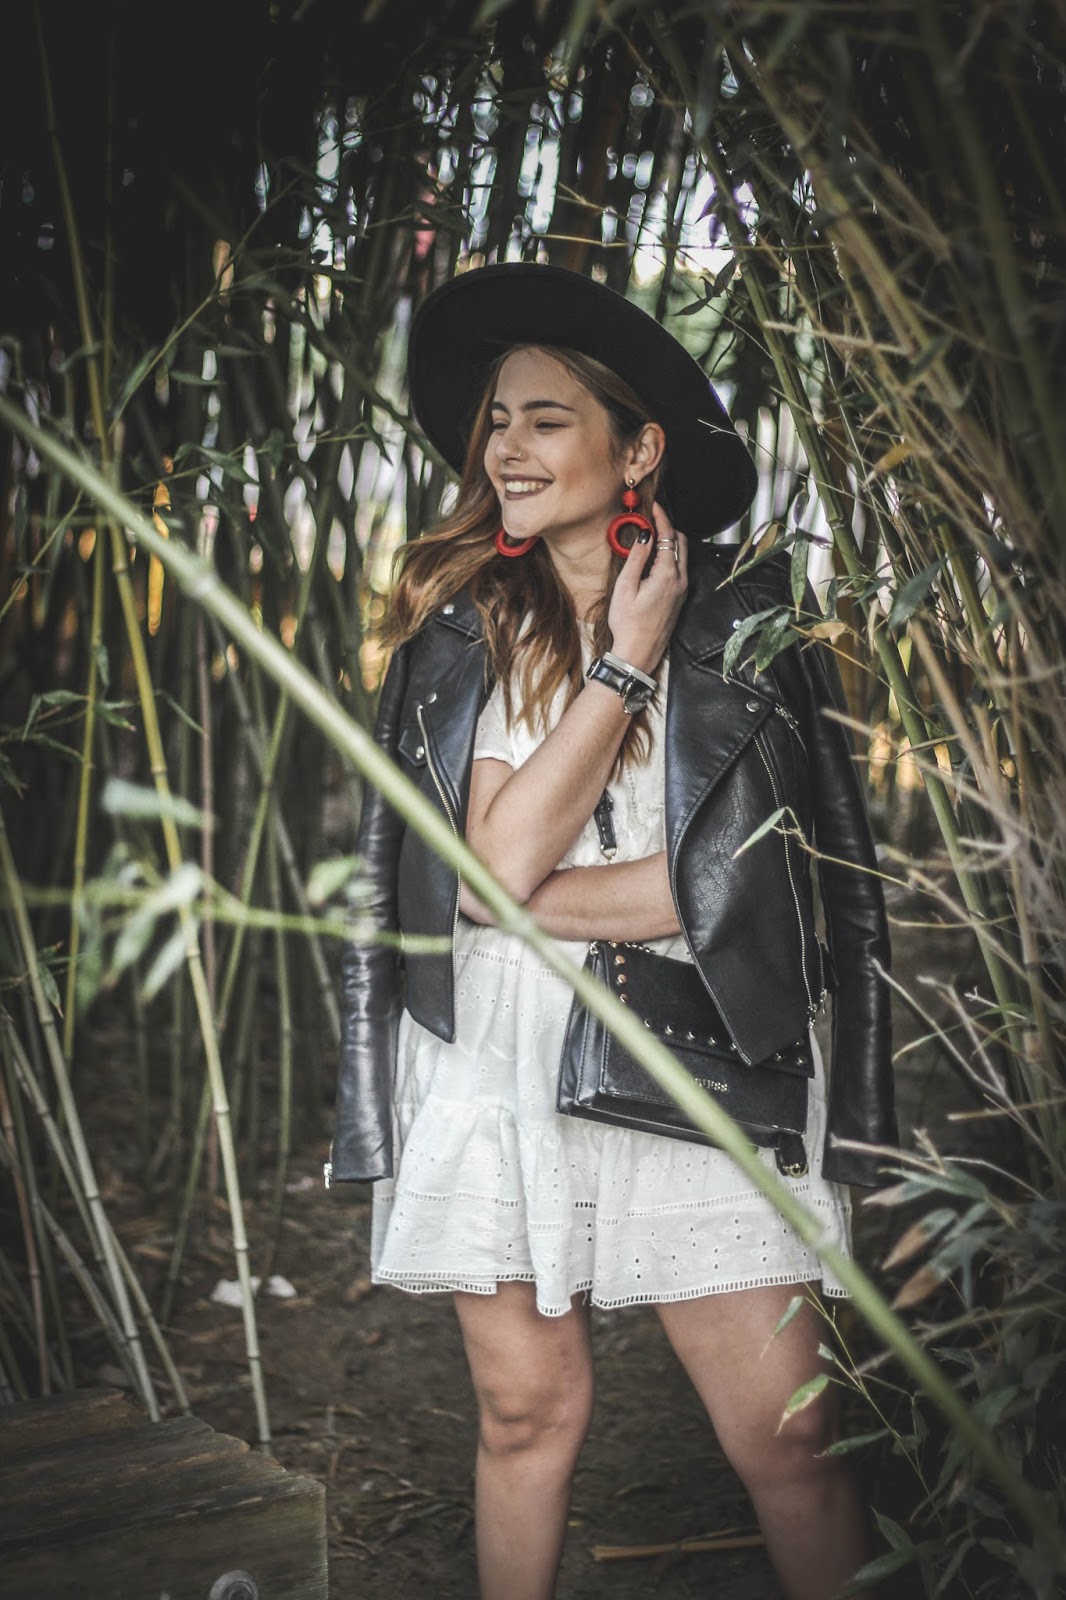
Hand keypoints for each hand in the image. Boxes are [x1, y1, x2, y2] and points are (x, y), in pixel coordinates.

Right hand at [606, 503, 687, 673]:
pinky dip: (671, 556)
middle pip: (680, 542)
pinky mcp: (679, 598)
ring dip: (670, 542)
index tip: (653, 506)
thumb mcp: (625, 587)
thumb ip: (636, 558)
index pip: (668, 536)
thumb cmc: (628, 624)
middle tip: (652, 518)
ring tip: (651, 536)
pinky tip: (655, 558)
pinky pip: (680, 569)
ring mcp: (682, 590)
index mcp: (667, 575)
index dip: (661, 517)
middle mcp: (680, 581)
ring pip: (682, 555)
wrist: (638, 653)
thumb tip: (645, 534)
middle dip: (668, 527)